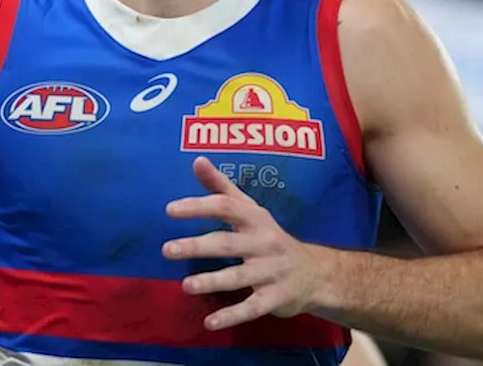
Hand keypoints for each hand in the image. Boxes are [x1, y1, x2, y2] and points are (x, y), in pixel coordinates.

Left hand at [163, 157, 320, 330]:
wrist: (315, 274)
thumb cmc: (269, 238)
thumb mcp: (251, 210)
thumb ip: (222, 188)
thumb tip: (197, 160)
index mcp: (255, 219)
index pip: (225, 207)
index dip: (198, 206)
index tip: (170, 210)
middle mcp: (263, 243)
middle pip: (227, 243)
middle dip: (197, 246)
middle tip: (167, 249)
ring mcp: (270, 272)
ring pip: (238, 277)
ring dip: (211, 282)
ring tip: (185, 286)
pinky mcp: (274, 299)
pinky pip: (251, 308)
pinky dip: (231, 316)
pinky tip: (209, 323)